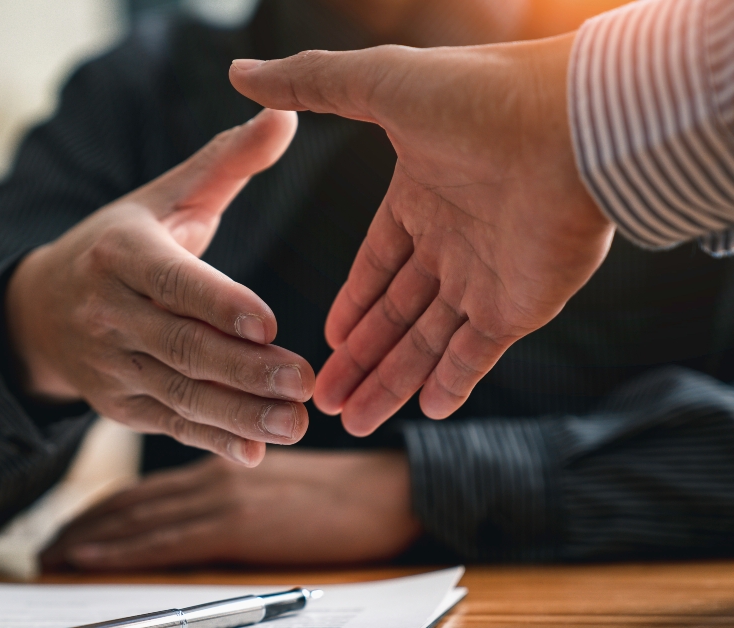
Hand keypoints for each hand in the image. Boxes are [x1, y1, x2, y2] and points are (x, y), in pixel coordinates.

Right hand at [6, 109, 312, 465]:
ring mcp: (111, 364)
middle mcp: (108, 312)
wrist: (42, 309)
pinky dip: (211, 441)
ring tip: (295, 423)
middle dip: (244, 370)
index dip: (218, 304)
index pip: (173, 282)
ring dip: (238, 414)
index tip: (268, 324)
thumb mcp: (164, 197)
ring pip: (179, 394)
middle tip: (304, 381)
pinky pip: (169, 425)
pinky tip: (255, 452)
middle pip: (181, 346)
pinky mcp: (119, 405)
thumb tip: (287, 114)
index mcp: (121, 253)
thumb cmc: (122, 244)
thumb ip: (226, 162)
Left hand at [40, 450, 419, 570]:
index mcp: (219, 467)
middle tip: (45, 548)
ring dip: (90, 540)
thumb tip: (196, 520)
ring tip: (53, 556)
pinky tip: (93, 556)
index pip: (145, 491)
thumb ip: (233, 495)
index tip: (69, 531)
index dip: (101, 511)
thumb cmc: (341, 496)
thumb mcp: (276, 487)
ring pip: (137, 520)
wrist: (387, 492)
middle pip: (130, 505)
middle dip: (83, 527)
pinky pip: (166, 540)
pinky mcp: (237, 524)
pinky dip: (123, 549)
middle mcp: (211, 478)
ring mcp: (221, 499)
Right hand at [229, 34, 614, 434]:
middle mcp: (453, 241)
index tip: (325, 340)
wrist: (572, 123)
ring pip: (429, 342)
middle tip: (320, 400)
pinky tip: (423, 412)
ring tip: (351, 421)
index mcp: (420, 197)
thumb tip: (240, 73)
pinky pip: (479, 354)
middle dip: (358, 358)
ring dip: (391, 381)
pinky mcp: (522, 304)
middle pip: (395, 314)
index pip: (377, 265)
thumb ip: (311, 84)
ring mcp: (488, 275)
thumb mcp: (379, 85)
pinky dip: (453, 383)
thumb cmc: (479, 95)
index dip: (351, 303)